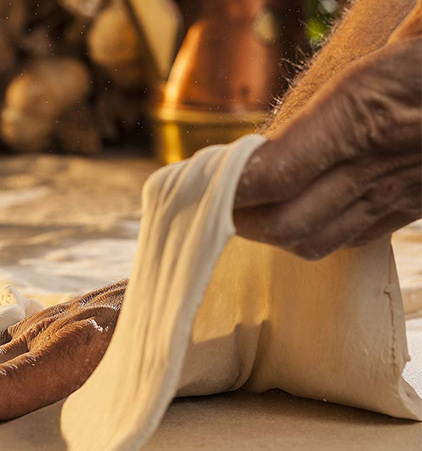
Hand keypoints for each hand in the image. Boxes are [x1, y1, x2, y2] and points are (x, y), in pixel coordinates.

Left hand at [234, 4, 420, 259]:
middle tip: (217, 204)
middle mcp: (374, 165)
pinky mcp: (415, 204)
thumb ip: (320, 107)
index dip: (231, 190)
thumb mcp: (382, 57)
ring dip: (272, 232)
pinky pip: (352, 238)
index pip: (271, 177)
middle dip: (241, 220)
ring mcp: (397, 191)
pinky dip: (314, 234)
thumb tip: (265, 148)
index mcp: (360, 118)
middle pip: (285, 223)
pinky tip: (302, 213)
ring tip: (248, 213)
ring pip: (314, 239)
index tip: (204, 183)